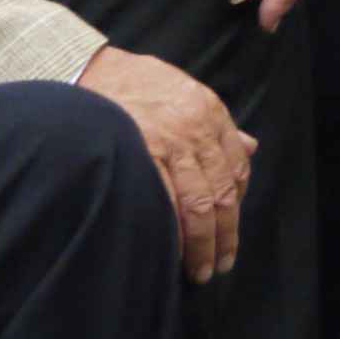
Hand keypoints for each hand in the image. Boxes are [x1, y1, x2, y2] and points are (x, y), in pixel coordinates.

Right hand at [79, 47, 256, 284]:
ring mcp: (168, 144)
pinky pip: (164, 202)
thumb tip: (250, 148)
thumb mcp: (186, 92)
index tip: (231, 231)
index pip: (237, 167)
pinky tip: (171, 251)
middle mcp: (196, 130)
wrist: (89, 69)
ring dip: (202, 243)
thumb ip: (217, 124)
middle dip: (224, 235)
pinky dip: (171, 230)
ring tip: (200, 269)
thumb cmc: (136, 83)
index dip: (238, 205)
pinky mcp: (140, 155)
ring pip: (198, 204)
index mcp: (211, 113)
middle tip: (221, 264)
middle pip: (221, 193)